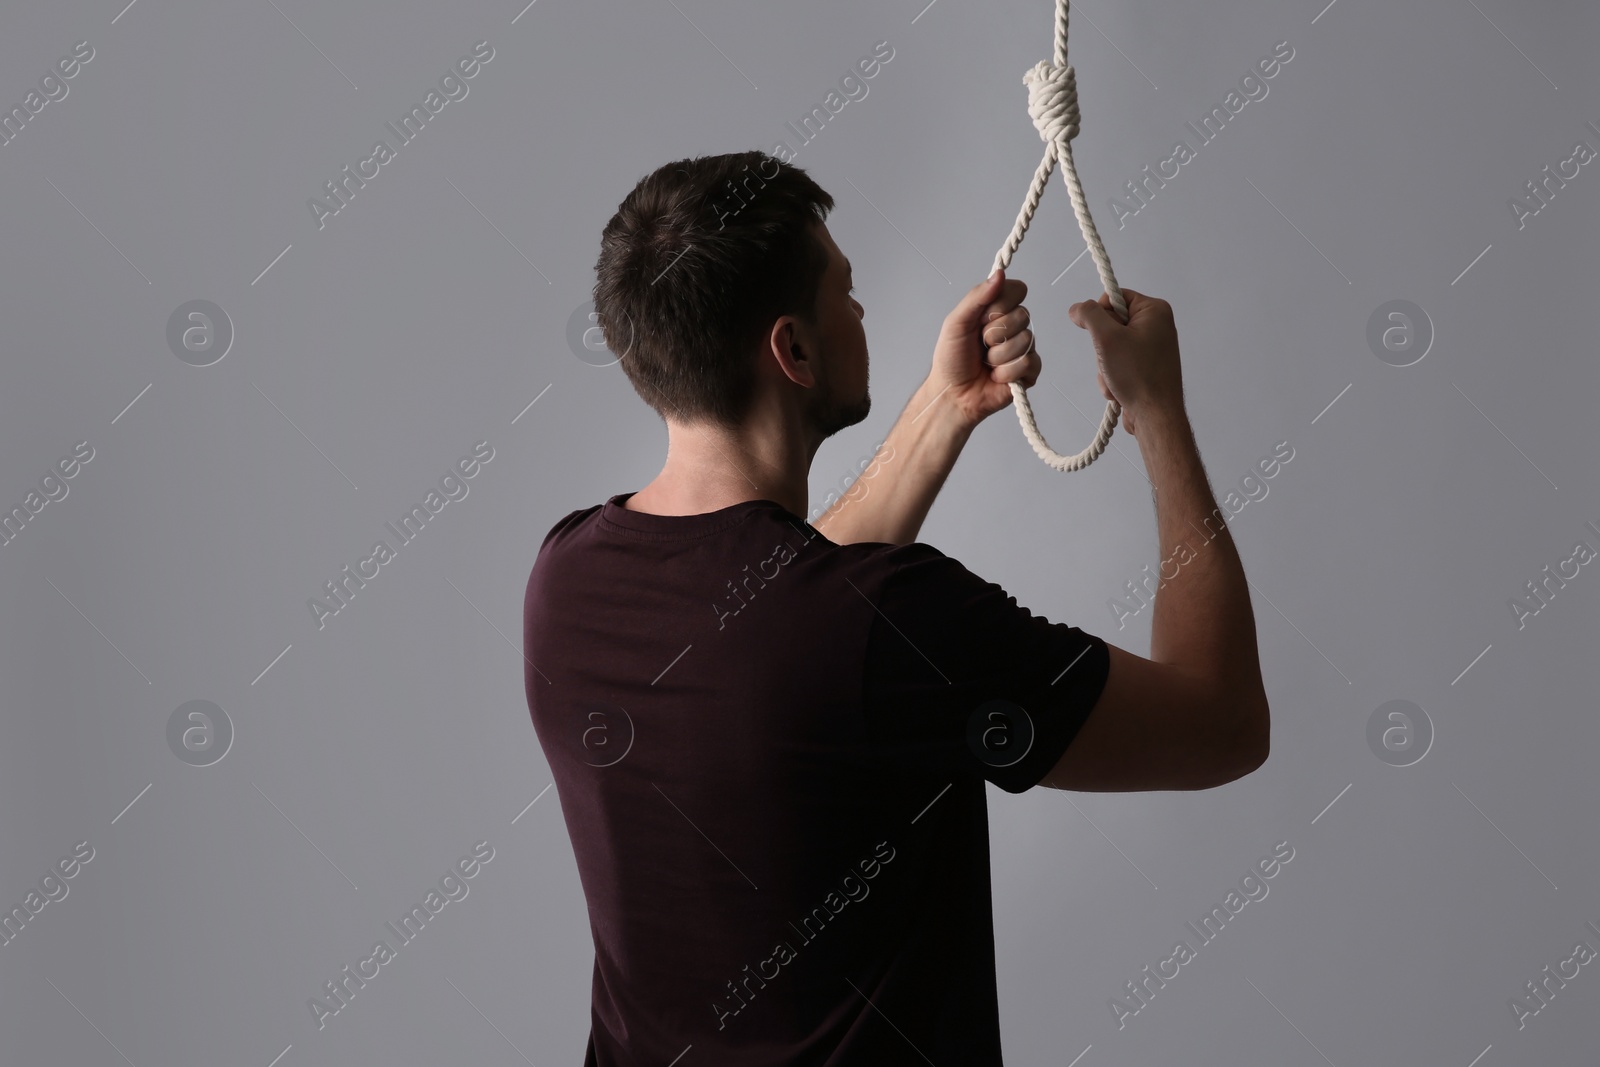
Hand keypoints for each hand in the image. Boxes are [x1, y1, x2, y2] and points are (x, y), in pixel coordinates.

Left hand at [927, 269, 1041, 426]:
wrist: (952, 394)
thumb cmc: (951, 360)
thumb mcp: (956, 322)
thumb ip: (977, 297)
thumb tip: (999, 274)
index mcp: (997, 310)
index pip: (1017, 290)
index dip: (1000, 304)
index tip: (981, 319)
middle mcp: (1013, 326)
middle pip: (1023, 315)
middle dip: (994, 334)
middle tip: (980, 345)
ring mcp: (1023, 348)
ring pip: (1025, 341)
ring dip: (998, 356)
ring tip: (986, 363)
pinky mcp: (1029, 371)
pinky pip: (1029, 363)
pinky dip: (1006, 372)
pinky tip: (995, 376)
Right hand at [1067, 288, 1182, 437]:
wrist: (1154, 416)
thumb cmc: (1138, 376)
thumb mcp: (1107, 338)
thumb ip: (1090, 315)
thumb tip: (1077, 308)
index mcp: (1155, 310)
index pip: (1115, 296)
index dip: (1100, 314)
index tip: (1097, 333)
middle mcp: (1156, 326)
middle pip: (1110, 323)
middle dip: (1102, 347)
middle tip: (1110, 360)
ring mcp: (1151, 348)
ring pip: (1110, 347)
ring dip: (1104, 365)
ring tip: (1116, 378)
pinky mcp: (1145, 366)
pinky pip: (1118, 363)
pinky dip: (1112, 375)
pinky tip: (1119, 388)